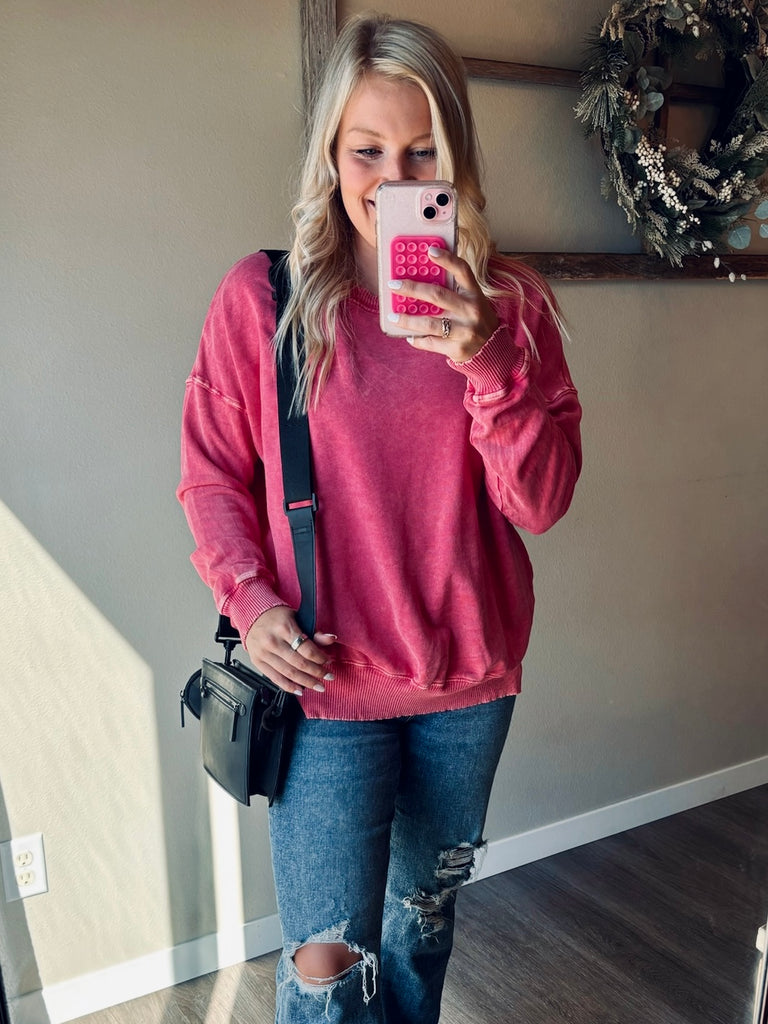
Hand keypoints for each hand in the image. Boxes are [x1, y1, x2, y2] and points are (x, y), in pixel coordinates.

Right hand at [244, 606, 336, 696]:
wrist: (253, 617)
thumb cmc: (277, 617)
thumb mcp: (297, 617)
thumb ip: (314, 631)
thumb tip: (330, 639)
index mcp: (284, 628)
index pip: (306, 648)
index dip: (320, 658)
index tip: (328, 661)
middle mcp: (272, 641)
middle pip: (299, 663)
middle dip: (317, 672)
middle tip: (328, 676)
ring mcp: (263, 653)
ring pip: (288, 673)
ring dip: (306, 682)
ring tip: (318, 686)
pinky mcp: (258, 662)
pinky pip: (275, 678)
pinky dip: (289, 686)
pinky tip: (300, 690)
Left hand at [388, 247, 498, 361]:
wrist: (492, 350)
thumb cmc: (476, 321)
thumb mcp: (473, 302)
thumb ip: (454, 291)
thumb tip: (421, 280)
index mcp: (475, 294)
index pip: (462, 271)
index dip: (447, 259)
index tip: (429, 250)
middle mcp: (471, 310)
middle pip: (437, 295)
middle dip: (412, 288)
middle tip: (393, 285)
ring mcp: (464, 330)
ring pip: (429, 323)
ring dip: (408, 319)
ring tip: (393, 316)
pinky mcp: (457, 348)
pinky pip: (430, 342)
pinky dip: (417, 339)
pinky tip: (409, 335)